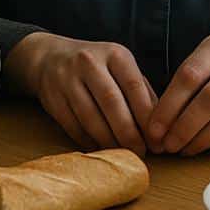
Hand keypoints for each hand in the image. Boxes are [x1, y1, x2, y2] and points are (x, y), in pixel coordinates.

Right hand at [6, 32, 157, 152]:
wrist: (50, 58)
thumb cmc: (97, 68)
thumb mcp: (121, 68)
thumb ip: (142, 92)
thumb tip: (160, 128)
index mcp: (115, 54)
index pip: (134, 86)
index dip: (146, 117)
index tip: (156, 140)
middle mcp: (90, 62)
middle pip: (112, 102)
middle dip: (128, 132)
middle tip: (140, 152)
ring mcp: (67, 79)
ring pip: (91, 117)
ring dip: (109, 140)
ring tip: (122, 155)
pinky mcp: (52, 98)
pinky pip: (73, 125)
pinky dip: (89, 141)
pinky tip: (101, 149)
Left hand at [147, 33, 209, 155]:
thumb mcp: (204, 59)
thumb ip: (182, 84)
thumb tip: (156, 126)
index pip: (189, 76)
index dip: (168, 107)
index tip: (154, 130)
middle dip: (185, 127)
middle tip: (168, 145)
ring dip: (203, 140)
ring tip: (185, 150)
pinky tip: (207, 147)